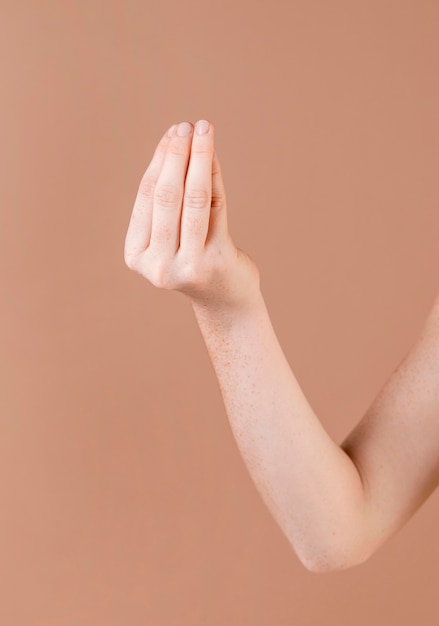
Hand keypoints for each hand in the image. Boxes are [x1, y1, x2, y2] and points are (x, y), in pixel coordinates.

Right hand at [124, 120, 259, 311]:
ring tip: (203, 130)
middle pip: (167, 196)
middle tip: (186, 126)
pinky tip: (214, 155)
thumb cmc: (194, 259)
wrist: (223, 299)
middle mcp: (157, 264)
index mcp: (136, 255)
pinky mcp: (215, 261)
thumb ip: (169, 199)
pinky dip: (215, 177)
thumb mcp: (171, 234)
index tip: (171, 133)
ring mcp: (187, 265)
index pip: (147, 197)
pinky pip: (216, 209)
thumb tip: (175, 142)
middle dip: (177, 155)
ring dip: (198, 159)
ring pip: (193, 200)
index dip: (160, 161)